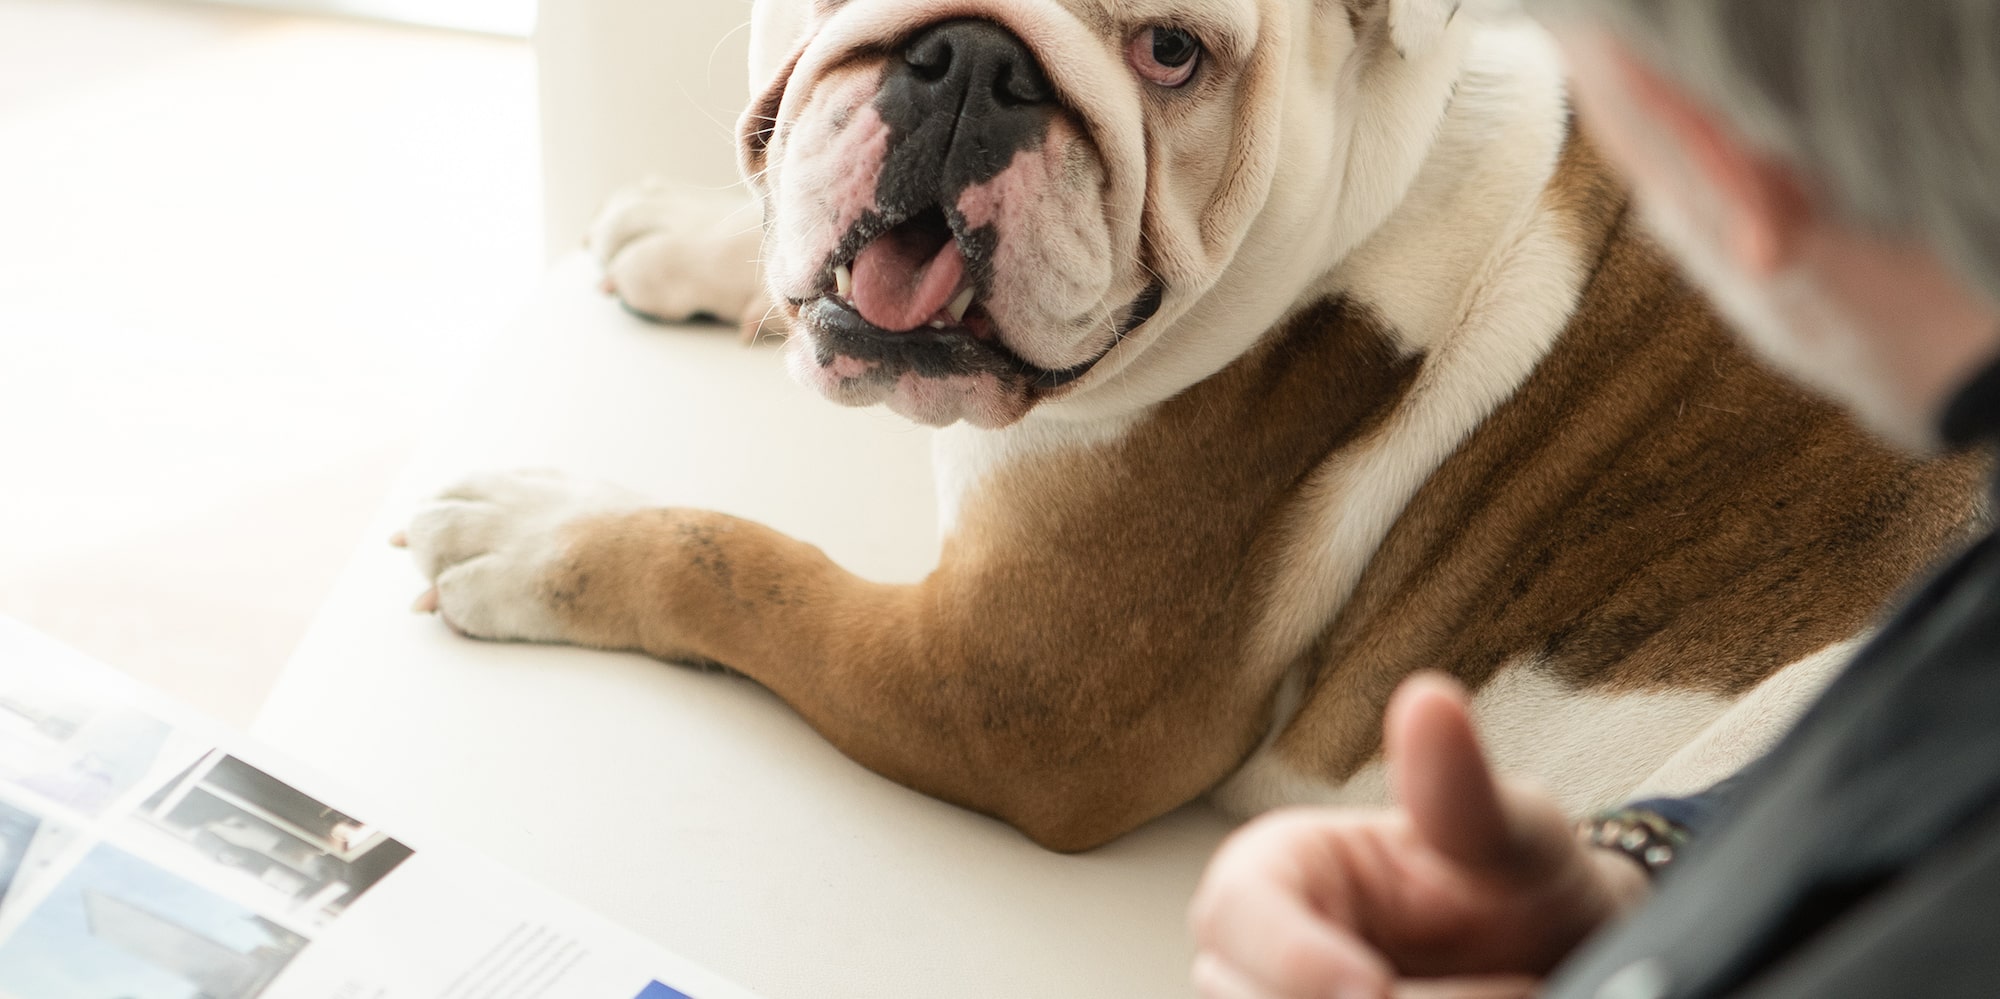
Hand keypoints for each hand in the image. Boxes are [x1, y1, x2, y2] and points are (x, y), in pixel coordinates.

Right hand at [1188, 674, 1651, 997]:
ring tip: (1518, 993)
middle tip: (1510, 991)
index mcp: (1272, 873)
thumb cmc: (1520, 886)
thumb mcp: (1516, 833)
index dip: (1294, 960)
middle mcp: (1251, 957)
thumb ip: (1466, 791)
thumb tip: (1429, 701)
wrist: (1554, 959)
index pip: (1238, 916)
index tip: (1375, 987)